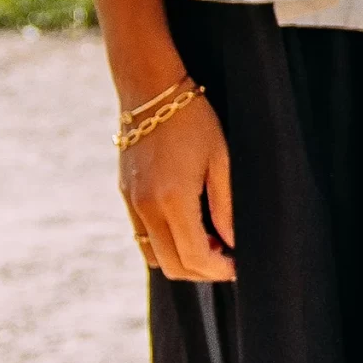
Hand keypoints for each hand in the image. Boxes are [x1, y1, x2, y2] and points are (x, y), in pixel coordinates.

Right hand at [120, 93, 235, 281]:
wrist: (151, 91)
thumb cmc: (194, 120)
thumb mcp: (221, 159)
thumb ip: (226, 206)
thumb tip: (232, 243)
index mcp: (172, 199)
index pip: (194, 257)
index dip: (218, 270)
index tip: (237, 267)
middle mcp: (146, 208)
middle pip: (172, 266)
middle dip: (202, 272)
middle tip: (227, 259)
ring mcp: (131, 204)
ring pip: (154, 257)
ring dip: (181, 261)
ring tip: (209, 242)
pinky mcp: (125, 196)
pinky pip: (142, 238)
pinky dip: (165, 245)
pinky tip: (187, 227)